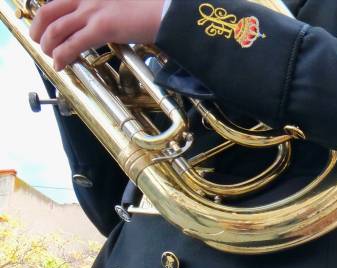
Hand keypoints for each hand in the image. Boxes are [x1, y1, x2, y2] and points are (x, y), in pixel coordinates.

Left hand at [31, 0, 165, 70]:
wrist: (169, 12)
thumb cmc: (153, 9)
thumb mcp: (123, 4)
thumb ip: (108, 9)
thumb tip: (104, 22)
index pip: (59, 1)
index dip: (47, 15)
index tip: (45, 26)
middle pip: (48, 11)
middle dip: (38, 28)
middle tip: (39, 41)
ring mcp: (93, 11)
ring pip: (56, 28)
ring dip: (48, 44)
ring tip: (49, 55)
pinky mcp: (102, 27)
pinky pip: (73, 43)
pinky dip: (62, 55)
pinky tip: (60, 63)